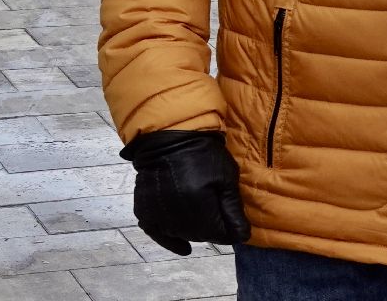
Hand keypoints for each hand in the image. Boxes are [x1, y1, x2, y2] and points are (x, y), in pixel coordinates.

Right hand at [120, 131, 249, 254]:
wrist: (170, 138)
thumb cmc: (205, 155)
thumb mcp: (226, 178)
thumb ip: (232, 210)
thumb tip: (242, 237)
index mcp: (198, 205)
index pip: (218, 234)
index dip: (230, 232)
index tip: (236, 226)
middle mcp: (175, 215)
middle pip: (200, 235)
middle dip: (212, 230)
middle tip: (220, 217)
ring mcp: (157, 215)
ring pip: (181, 234)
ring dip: (194, 232)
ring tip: (203, 219)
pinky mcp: (144, 212)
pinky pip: (157, 234)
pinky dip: (171, 241)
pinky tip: (184, 247)